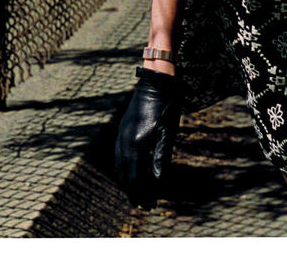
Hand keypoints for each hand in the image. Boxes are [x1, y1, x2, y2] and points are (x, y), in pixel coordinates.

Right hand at [114, 67, 180, 207]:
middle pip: (125, 173)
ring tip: (135, 194)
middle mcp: (123, 140)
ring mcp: (120, 134)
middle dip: (133, 191)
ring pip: (119, 165)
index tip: (148, 206)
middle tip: (143, 206)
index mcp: (135, 143)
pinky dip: (123, 168)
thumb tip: (159, 181)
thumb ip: (161, 157)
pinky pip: (118, 155)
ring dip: (126, 181)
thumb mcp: (168, 132)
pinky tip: (129, 172)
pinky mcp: (122, 129)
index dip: (142, 193)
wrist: (156, 81)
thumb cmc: (166, 105)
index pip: (136, 176)